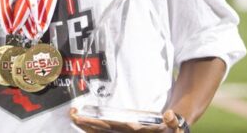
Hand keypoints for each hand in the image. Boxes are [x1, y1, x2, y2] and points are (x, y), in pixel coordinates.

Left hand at [70, 107, 185, 131]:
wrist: (168, 132)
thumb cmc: (169, 129)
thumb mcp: (174, 126)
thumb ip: (173, 121)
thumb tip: (170, 115)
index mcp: (132, 130)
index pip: (109, 127)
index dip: (95, 124)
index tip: (81, 118)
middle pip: (99, 130)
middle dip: (85, 124)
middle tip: (72, 115)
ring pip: (99, 131)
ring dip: (85, 125)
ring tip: (73, 115)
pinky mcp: (120, 131)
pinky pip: (103, 131)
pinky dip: (92, 127)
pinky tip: (82, 122)